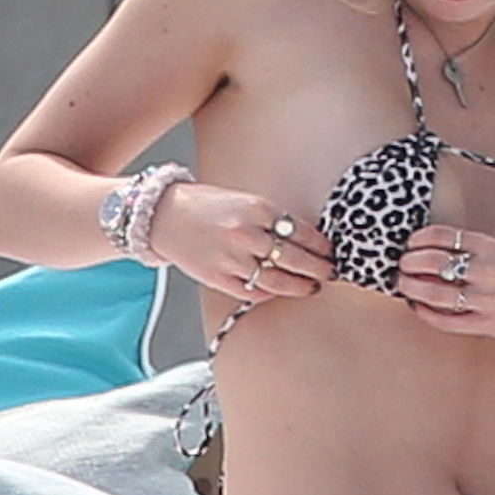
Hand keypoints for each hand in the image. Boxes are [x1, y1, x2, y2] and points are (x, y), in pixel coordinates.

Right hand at [149, 181, 334, 301]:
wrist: (163, 215)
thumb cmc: (205, 205)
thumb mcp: (243, 200)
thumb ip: (271, 218)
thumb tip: (305, 239)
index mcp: (255, 209)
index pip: (301, 231)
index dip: (321, 245)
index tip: (331, 251)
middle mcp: (245, 234)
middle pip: (295, 258)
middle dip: (318, 268)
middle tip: (330, 273)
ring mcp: (231, 258)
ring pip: (276, 280)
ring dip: (299, 286)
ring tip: (311, 287)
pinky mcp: (217, 278)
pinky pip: (252, 292)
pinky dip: (269, 294)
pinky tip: (279, 291)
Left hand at [396, 224, 494, 345]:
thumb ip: (473, 249)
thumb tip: (430, 248)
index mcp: (492, 247)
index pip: (443, 236)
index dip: (418, 239)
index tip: (410, 243)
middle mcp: (488, 271)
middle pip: (433, 262)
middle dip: (409, 262)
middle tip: (401, 264)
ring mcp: (487, 299)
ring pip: (435, 292)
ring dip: (411, 287)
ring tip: (402, 283)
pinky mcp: (488, 324)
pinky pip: (446, 320)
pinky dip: (426, 312)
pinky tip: (418, 306)